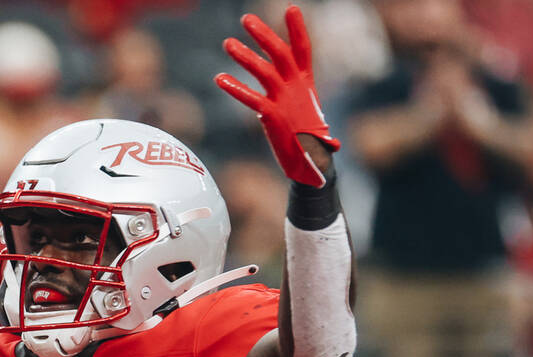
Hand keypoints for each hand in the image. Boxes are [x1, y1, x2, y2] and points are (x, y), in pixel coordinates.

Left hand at [215, 5, 340, 186]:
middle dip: (264, 34)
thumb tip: (277, 82)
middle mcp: (296, 88)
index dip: (297, 28)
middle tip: (246, 18)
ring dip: (244, 56)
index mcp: (306, 83)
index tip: (291, 7)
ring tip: (227, 43)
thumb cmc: (308, 139)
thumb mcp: (304, 111)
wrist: (313, 165)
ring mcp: (285, 101)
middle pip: (280, 53)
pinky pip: (252, 98)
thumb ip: (292, 94)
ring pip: (264, 71)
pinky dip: (235, 88)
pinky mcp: (273, 117)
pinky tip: (219, 78)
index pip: (303, 49)